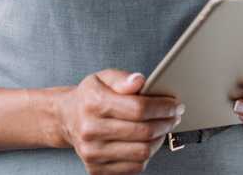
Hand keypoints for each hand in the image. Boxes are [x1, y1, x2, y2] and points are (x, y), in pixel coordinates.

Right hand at [55, 69, 183, 174]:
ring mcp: (92, 153)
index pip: (138, 108)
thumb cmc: (90, 97)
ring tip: (164, 128)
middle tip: (175, 115)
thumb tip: (139, 81)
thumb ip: (123, 78)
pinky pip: (133, 167)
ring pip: (141, 152)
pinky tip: (149, 142)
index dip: (163, 107)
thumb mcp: (103, 78)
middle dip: (166, 123)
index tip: (175, 105)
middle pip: (143, 131)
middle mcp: (90, 130)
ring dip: (160, 140)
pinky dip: (147, 155)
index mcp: (94, 103)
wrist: (67, 119)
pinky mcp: (96, 169)